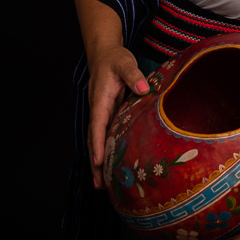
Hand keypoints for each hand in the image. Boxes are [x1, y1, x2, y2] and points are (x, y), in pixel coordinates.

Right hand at [86, 44, 149, 189]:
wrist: (104, 54)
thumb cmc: (115, 59)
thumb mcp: (125, 62)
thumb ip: (133, 74)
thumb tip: (145, 89)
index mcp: (100, 99)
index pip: (97, 124)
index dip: (98, 144)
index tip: (98, 161)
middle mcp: (98, 109)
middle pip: (94, 140)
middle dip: (95, 163)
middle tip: (99, 185)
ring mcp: (101, 114)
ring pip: (97, 141)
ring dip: (98, 162)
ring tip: (102, 185)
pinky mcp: (107, 115)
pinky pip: (105, 136)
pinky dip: (106, 152)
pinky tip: (111, 166)